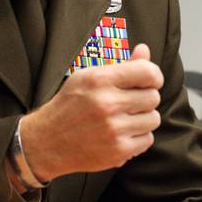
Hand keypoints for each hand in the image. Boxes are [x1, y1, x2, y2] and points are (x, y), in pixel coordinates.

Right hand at [18, 44, 162, 182]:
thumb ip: (121, 66)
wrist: (47, 141)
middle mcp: (107, 104)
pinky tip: (120, 134)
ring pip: (153, 119)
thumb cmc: (70, 105)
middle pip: (153, 97)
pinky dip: (138, 137)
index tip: (148, 81)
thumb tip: (144, 50)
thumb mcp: (88, 78)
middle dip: (144, 99)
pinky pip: (147, 139)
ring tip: (123, 119)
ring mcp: (113, 130)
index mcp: (99, 80)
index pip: (148, 72)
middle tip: (128, 103)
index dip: (153, 76)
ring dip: (142, 119)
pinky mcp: (118, 151)